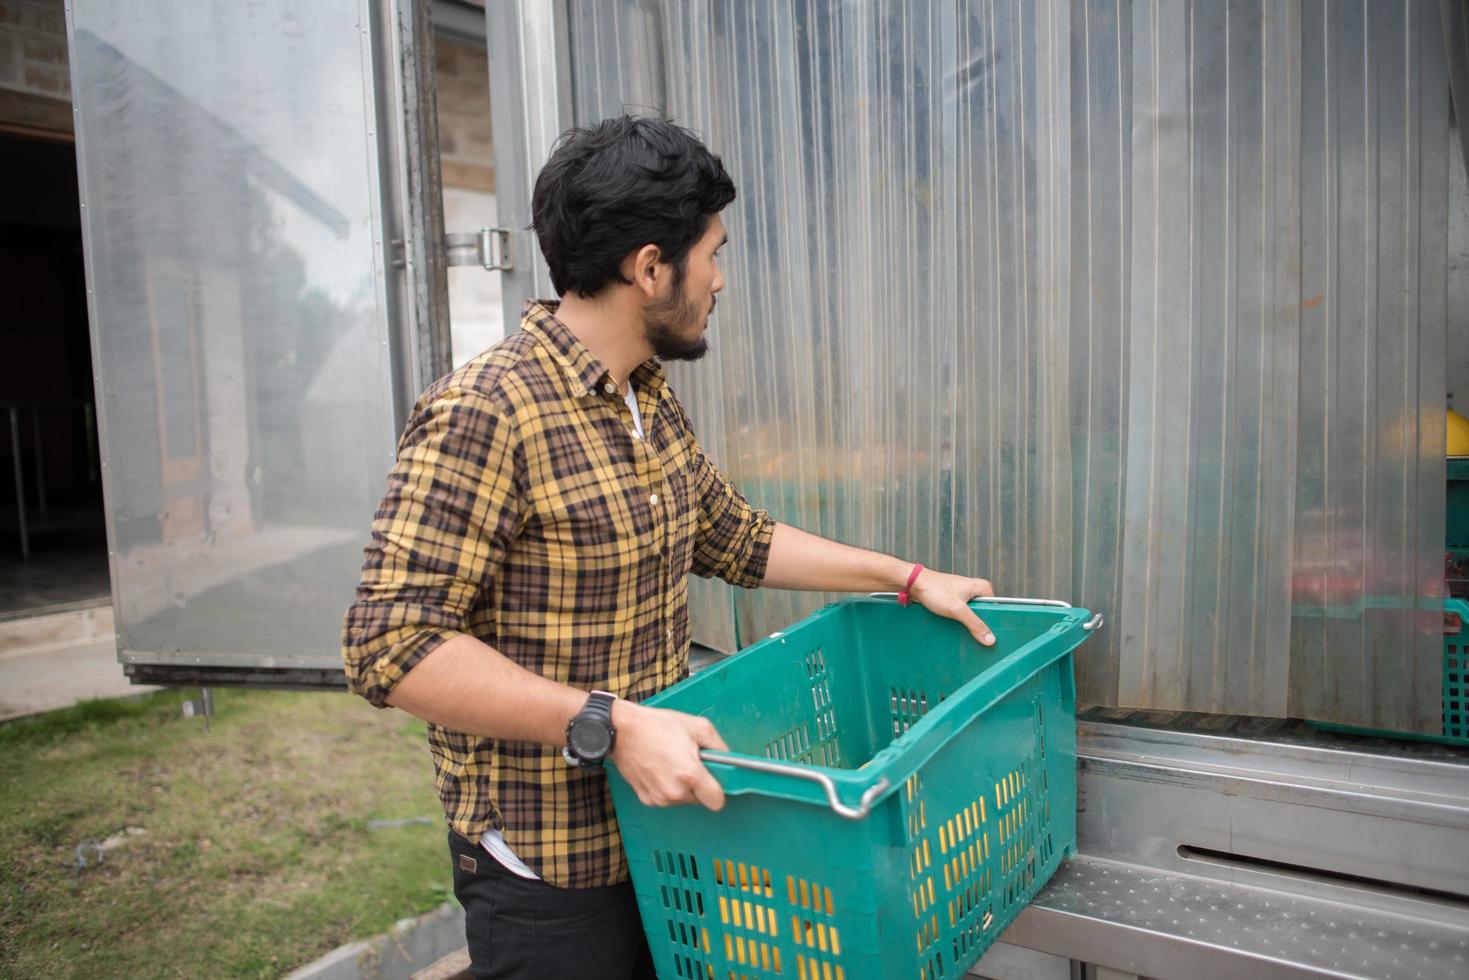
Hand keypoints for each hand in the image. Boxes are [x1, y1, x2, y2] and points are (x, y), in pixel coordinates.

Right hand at [609, 700, 728, 809]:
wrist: (622, 731)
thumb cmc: (657, 726)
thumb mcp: (697, 726)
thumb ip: (718, 745)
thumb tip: (727, 760)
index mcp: (690, 774)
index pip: (717, 801)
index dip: (719, 790)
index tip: (715, 780)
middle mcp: (675, 791)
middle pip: (699, 799)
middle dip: (698, 784)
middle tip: (689, 762)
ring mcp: (659, 798)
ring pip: (682, 799)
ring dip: (682, 786)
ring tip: (671, 762)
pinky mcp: (647, 799)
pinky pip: (666, 798)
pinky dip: (666, 787)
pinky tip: (659, 768)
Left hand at [908, 569, 997, 645]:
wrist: (914, 583)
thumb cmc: (935, 590)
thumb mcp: (957, 609)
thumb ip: (975, 624)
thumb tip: (990, 639)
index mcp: (982, 588)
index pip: (997, 609)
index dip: (994, 624)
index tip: (992, 638)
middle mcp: (976, 590)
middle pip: (985, 614)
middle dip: (980, 626)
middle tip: (978, 639)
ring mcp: (965, 596)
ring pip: (972, 616)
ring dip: (969, 625)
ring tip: (966, 635)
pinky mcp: (955, 601)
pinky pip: (962, 615)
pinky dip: (960, 622)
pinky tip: (957, 630)